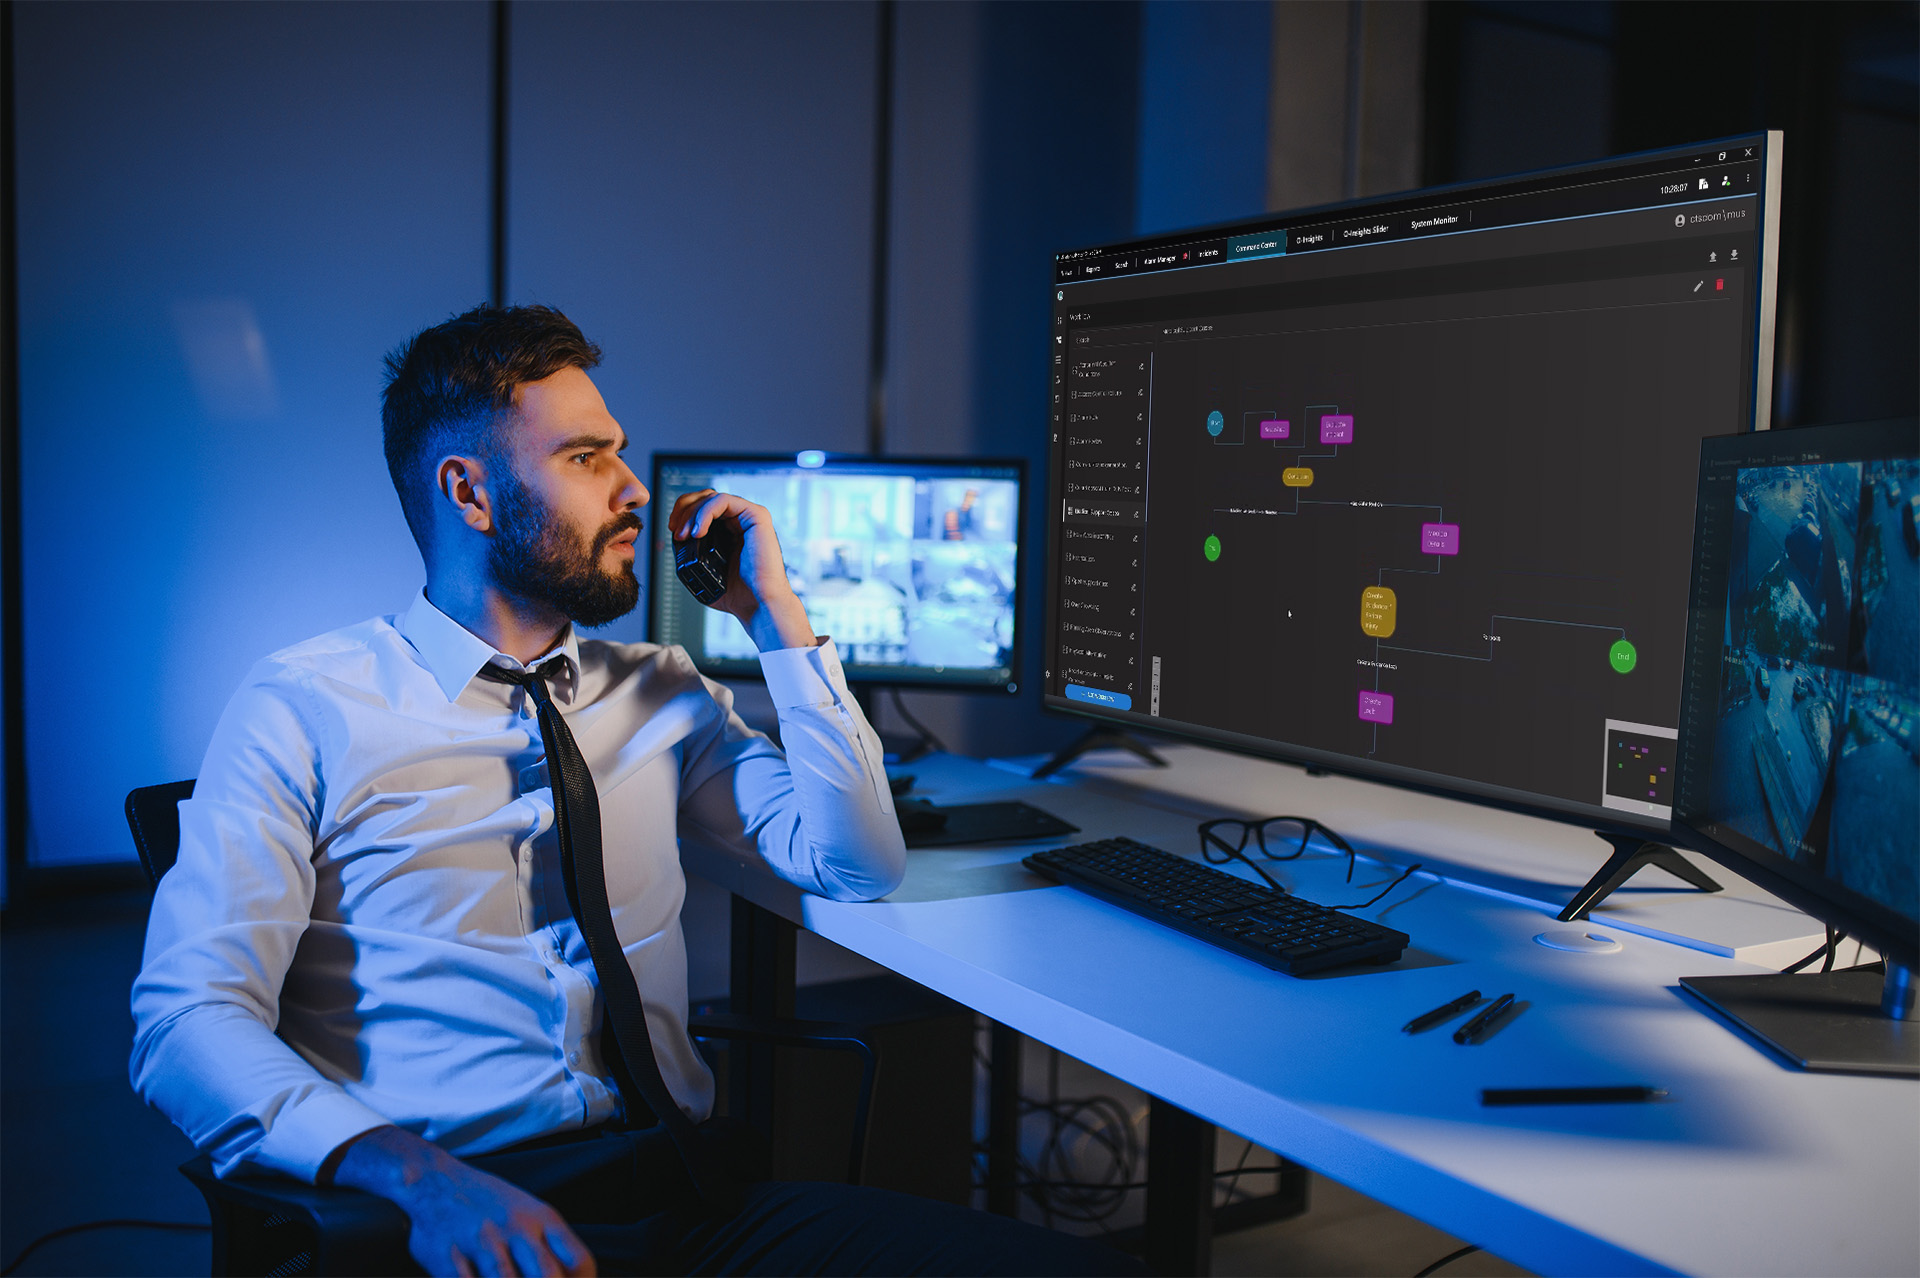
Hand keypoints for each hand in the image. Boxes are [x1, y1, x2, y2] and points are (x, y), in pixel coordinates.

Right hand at [326, 1126, 594, 1276]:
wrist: (435, 1181)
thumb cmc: (489, 1202)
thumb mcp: (529, 1211)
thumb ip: (550, 1243)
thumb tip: (574, 1277)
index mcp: (542, 1218)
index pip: (577, 1259)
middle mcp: (516, 1230)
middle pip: (548, 1275)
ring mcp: (483, 1243)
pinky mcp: (449, 1257)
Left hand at [669, 489, 816, 650]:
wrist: (758, 604)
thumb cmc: (737, 593)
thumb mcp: (703, 570)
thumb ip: (690, 551)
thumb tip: (675, 535)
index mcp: (728, 530)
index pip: (701, 508)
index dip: (683, 514)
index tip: (673, 531)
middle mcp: (739, 520)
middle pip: (704, 496)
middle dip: (683, 509)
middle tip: (675, 530)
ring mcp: (748, 516)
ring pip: (711, 496)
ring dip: (691, 513)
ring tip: (685, 535)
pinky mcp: (757, 515)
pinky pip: (723, 500)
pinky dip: (705, 513)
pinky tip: (698, 532)